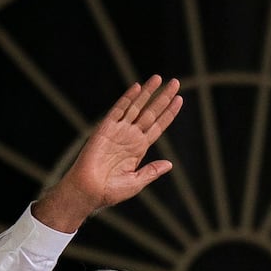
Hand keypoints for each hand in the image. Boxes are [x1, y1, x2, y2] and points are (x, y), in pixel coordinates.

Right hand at [32, 76, 181, 233]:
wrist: (90, 191)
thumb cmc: (110, 190)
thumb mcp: (137, 181)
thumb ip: (152, 171)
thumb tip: (169, 164)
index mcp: (139, 148)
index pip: (158, 126)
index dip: (169, 113)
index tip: (180, 100)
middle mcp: (130, 136)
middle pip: (151, 112)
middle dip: (163, 97)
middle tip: (176, 82)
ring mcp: (118, 131)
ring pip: (137, 107)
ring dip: (148, 93)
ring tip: (160, 78)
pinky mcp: (105, 129)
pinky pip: (118, 110)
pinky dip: (127, 98)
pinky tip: (137, 87)